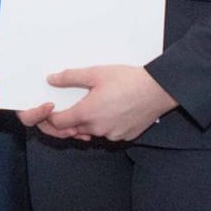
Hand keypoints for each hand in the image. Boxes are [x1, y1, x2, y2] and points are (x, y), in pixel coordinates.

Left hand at [17, 64, 176, 141]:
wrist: (158, 89)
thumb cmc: (128, 80)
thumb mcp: (96, 73)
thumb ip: (70, 77)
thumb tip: (51, 79)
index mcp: (87, 113)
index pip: (59, 123)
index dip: (52, 117)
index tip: (53, 108)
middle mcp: (98, 129)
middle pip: (75, 129)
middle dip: (72, 119)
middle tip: (76, 104)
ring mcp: (112, 135)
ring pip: (92, 132)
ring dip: (89, 123)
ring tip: (97, 104)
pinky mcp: (125, 137)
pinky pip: (108, 134)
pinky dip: (106, 125)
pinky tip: (112, 110)